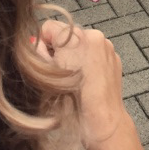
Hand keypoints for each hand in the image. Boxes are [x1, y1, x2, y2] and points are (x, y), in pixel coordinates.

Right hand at [39, 21, 130, 149]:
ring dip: (75, 54)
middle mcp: (92, 36)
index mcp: (74, 38)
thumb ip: (37, 53)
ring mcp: (106, 45)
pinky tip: (87, 80)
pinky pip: (95, 51)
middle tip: (58, 72)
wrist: (103, 122)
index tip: (44, 59)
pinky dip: (89, 61)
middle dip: (59, 49)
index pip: (49, 27)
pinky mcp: (114, 56)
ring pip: (81, 42)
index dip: (43, 44)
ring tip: (74, 78)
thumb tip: (34, 42)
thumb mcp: (45, 77)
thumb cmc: (73, 104)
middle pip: (66, 34)